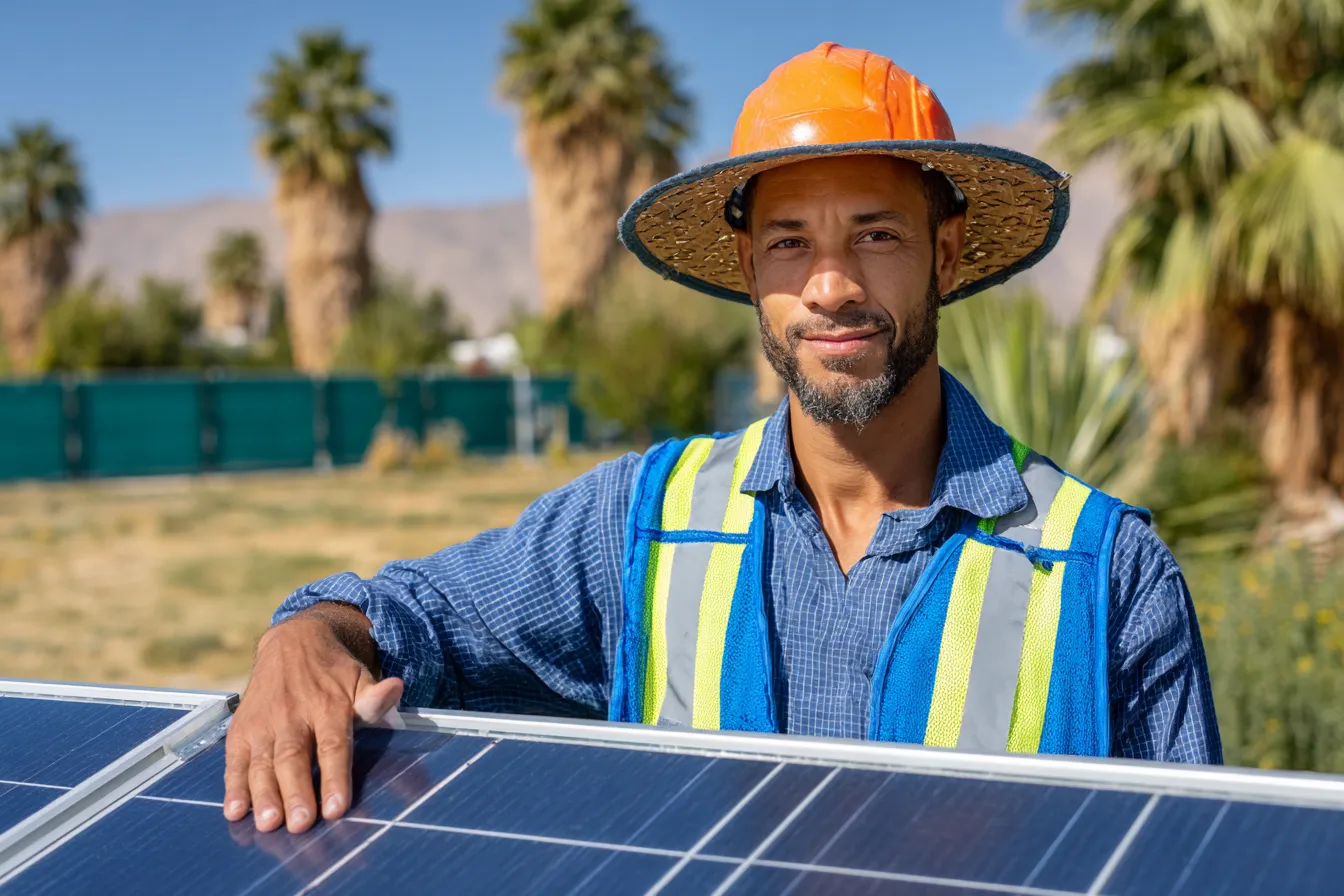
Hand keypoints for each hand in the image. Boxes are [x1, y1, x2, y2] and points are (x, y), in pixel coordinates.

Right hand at [223, 609, 402, 833]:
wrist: (293, 641)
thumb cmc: (333, 673)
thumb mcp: (359, 678)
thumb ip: (374, 698)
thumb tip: (396, 689)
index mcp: (328, 707)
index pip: (333, 746)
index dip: (334, 776)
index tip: (336, 807)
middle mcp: (293, 716)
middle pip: (294, 757)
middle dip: (296, 792)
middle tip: (300, 823)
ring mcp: (264, 723)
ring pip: (263, 762)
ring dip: (263, 794)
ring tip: (268, 822)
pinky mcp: (242, 729)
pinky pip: (235, 760)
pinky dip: (233, 785)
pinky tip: (234, 809)